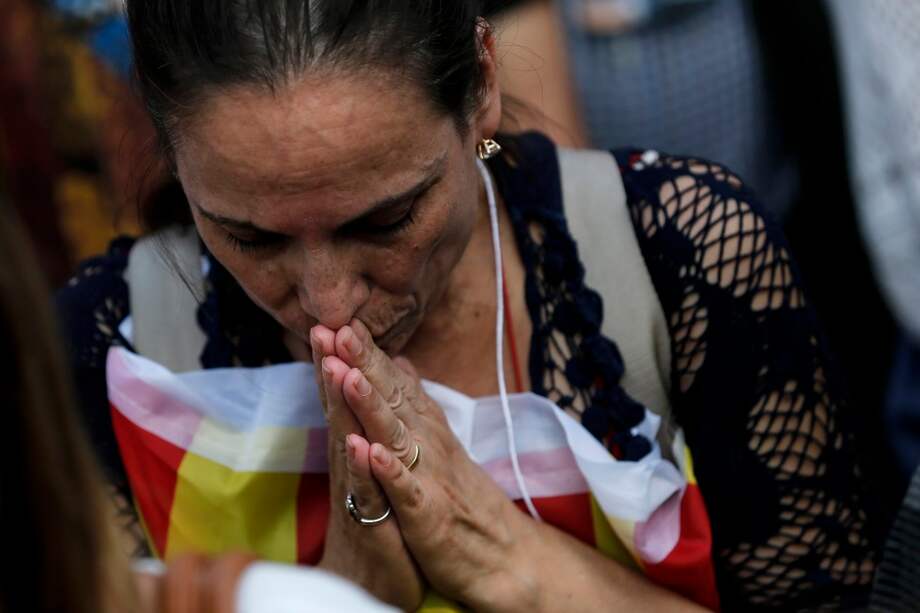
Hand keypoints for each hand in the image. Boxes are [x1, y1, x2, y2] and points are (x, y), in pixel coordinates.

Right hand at [310, 327, 424, 610]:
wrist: (372, 575)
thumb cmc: (374, 517)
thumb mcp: (373, 466)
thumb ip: (370, 423)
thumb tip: (372, 382)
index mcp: (355, 446)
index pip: (346, 395)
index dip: (341, 358)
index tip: (337, 319)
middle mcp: (351, 464)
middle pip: (339, 410)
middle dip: (330, 369)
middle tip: (321, 328)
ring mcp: (358, 491)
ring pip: (348, 443)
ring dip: (342, 406)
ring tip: (336, 369)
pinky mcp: (372, 522)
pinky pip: (367, 492)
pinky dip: (364, 468)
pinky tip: (358, 445)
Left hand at [327, 320, 536, 609]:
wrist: (502, 554)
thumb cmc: (461, 496)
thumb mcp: (438, 441)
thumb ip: (416, 399)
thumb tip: (400, 359)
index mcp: (425, 427)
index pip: (392, 382)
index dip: (367, 352)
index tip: (341, 318)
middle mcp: (427, 443)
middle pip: (392, 397)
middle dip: (364, 362)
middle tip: (338, 327)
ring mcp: (428, 476)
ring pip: (396, 434)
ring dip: (371, 404)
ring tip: (347, 374)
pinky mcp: (427, 514)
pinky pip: (406, 489)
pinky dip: (389, 470)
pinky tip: (371, 450)